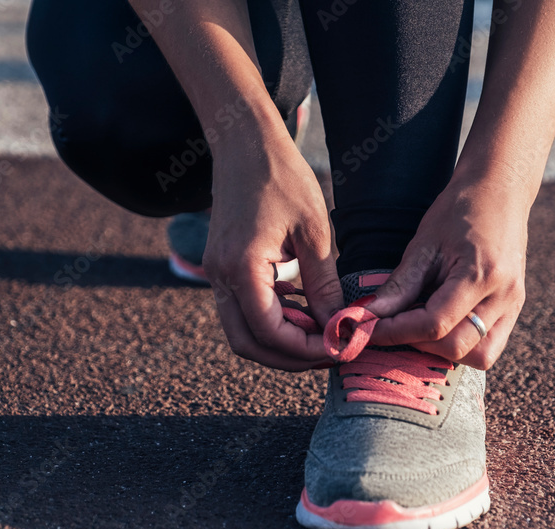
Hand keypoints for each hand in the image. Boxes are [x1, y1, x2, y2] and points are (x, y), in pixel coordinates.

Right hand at [204, 130, 343, 370]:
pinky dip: (271, 322)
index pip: (269, 333)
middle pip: (248, 344)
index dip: (304, 349)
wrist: (245, 144)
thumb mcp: (314, 231)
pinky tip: (304, 314)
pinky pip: (242, 310)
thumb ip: (323, 284)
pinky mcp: (222, 268)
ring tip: (321, 334)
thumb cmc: (283, 178)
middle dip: (288, 358)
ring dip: (279, 342)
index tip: (339, 347)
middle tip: (329, 353)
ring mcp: (216, 273)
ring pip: (242, 331)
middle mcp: (220, 277)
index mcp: (242, 267)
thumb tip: (338, 326)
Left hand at [367, 177, 528, 369]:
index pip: (435, 324)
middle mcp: (504, 295)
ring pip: (480, 356)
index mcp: (481, 275)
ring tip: (420, 325)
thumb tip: (369, 316)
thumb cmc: (459, 210)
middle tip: (393, 326)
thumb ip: (400, 285)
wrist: (500, 191)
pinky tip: (440, 324)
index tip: (368, 329)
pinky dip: (462, 343)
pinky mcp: (515, 308)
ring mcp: (514, 304)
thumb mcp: (424, 243)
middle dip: (418, 343)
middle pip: (458, 347)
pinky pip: (490, 344)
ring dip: (443, 350)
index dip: (396, 332)